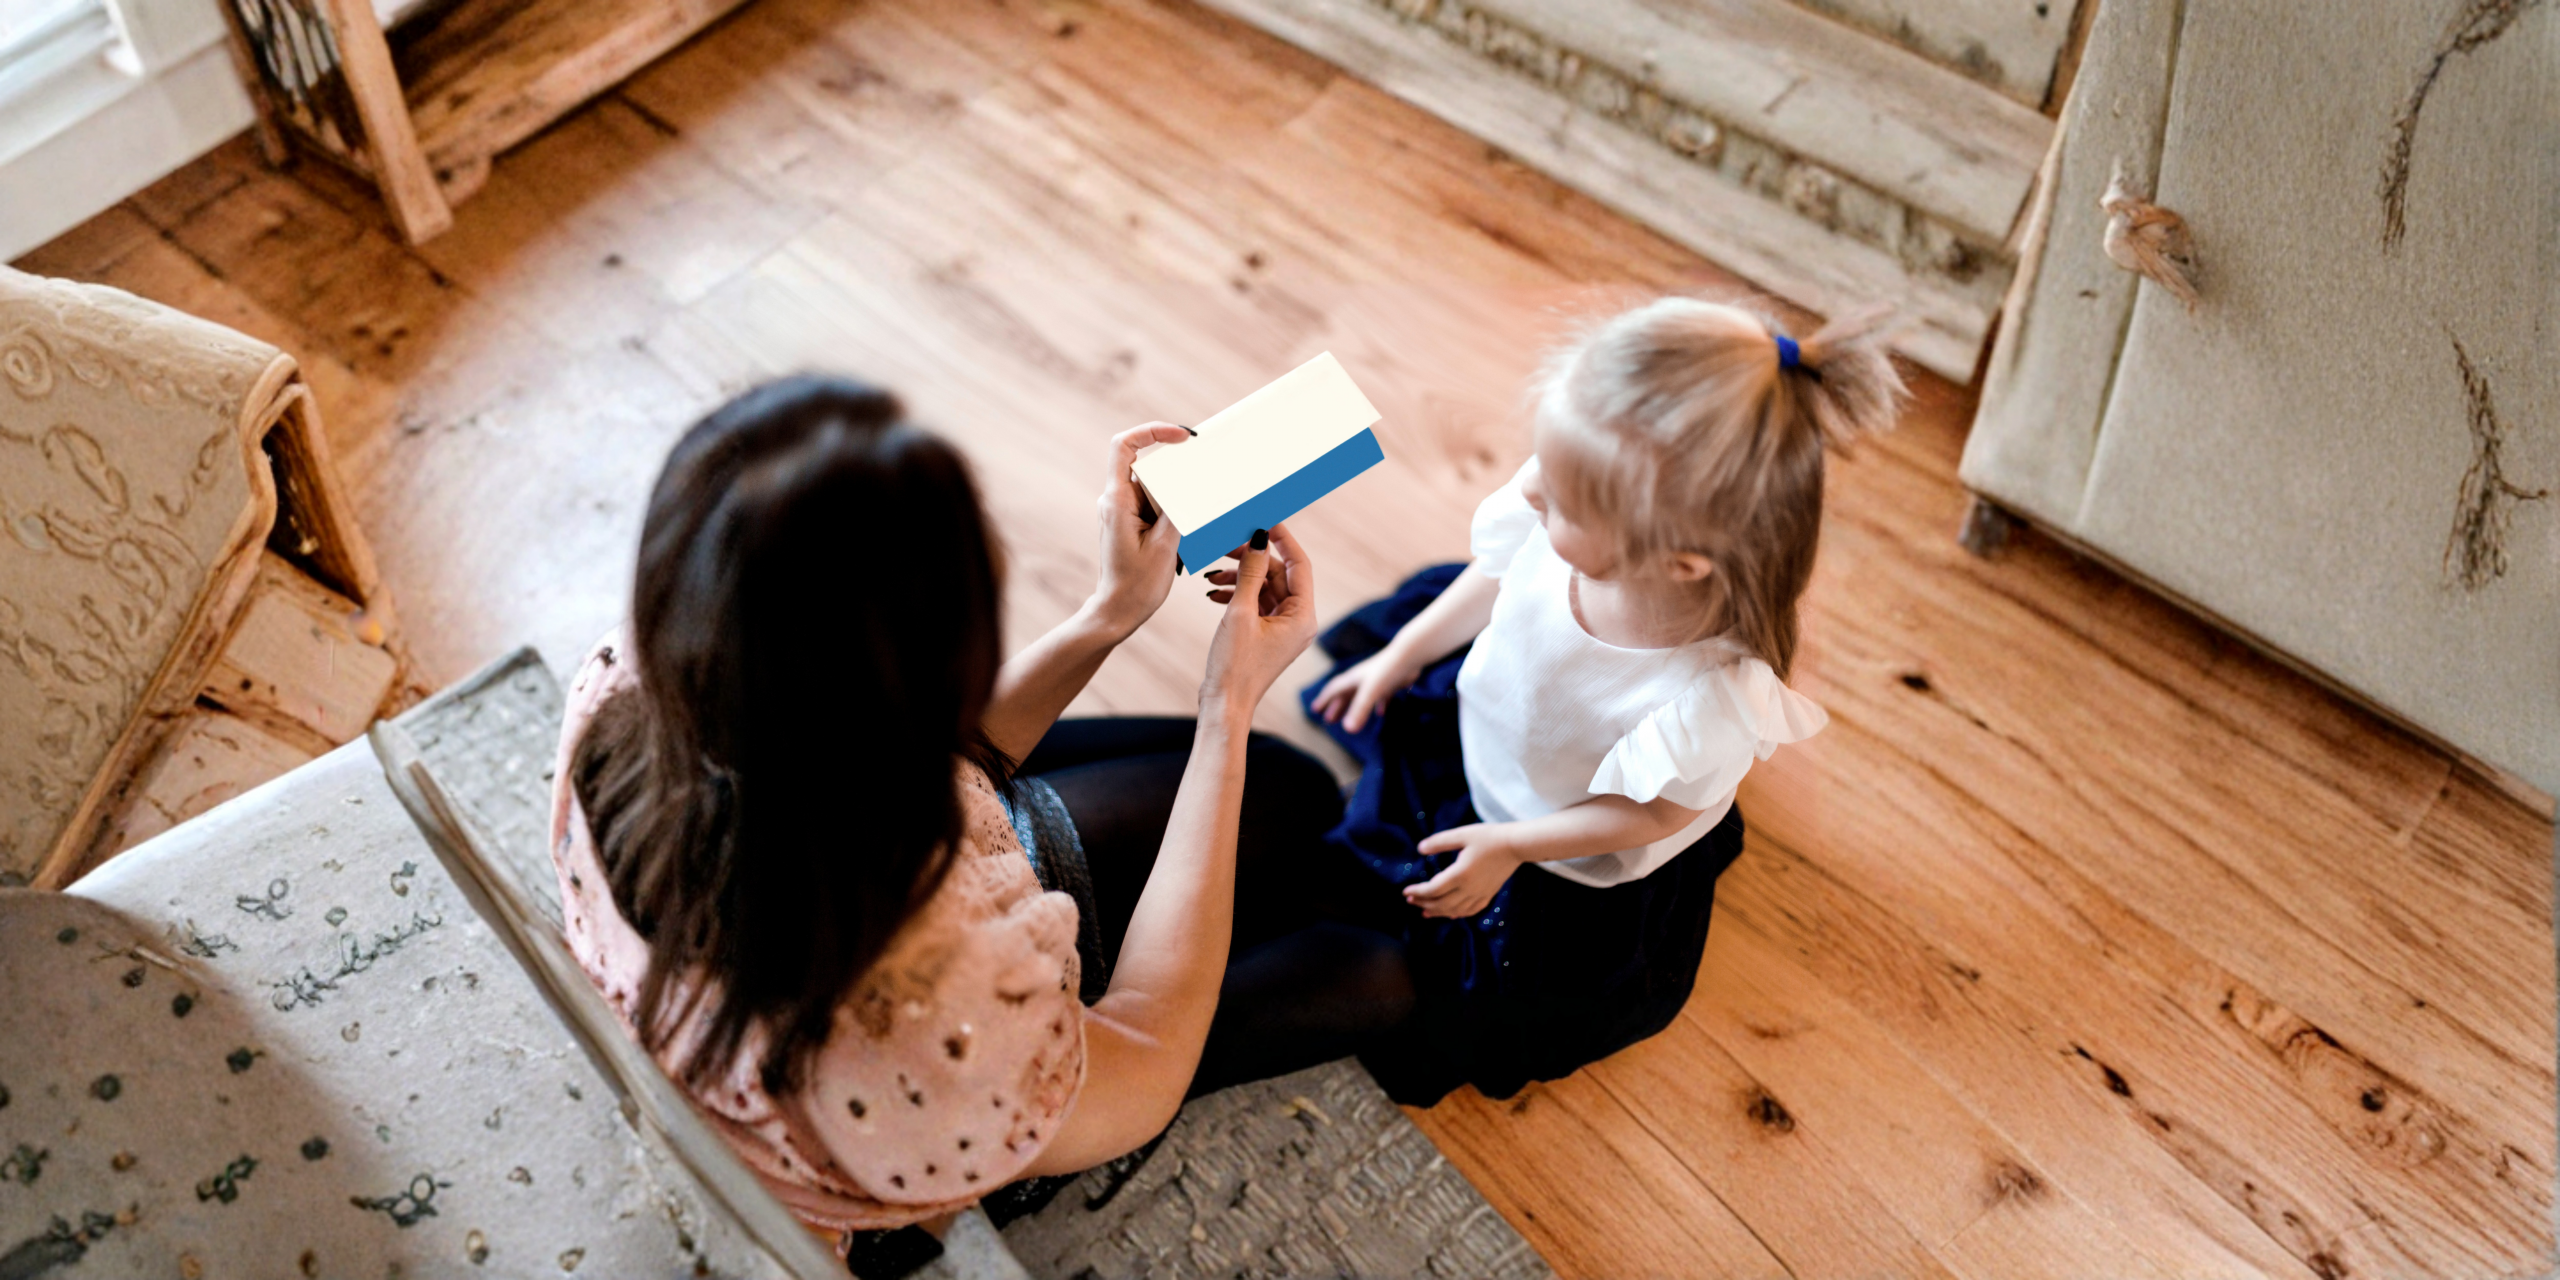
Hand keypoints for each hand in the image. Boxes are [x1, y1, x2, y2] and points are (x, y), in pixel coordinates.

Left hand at [1089, 421, 1192, 636]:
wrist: (1118, 612)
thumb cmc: (1137, 584)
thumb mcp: (1165, 544)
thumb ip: (1177, 506)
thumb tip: (1191, 478)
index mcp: (1117, 500)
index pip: (1124, 446)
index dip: (1152, 431)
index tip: (1182, 436)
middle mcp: (1116, 500)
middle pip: (1148, 467)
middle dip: (1177, 475)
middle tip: (1203, 481)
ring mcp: (1123, 510)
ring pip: (1155, 487)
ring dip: (1177, 498)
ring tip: (1186, 526)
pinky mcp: (1131, 521)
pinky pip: (1155, 503)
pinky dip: (1174, 509)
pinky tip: (1184, 529)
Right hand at [1199, 524, 1318, 719]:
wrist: (1224, 705)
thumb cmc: (1235, 665)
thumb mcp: (1240, 612)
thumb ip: (1250, 571)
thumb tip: (1259, 537)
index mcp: (1303, 616)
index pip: (1299, 564)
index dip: (1281, 538)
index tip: (1262, 518)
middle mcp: (1299, 620)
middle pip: (1278, 573)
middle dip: (1251, 558)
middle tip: (1224, 543)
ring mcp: (1283, 628)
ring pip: (1264, 586)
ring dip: (1239, 576)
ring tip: (1212, 574)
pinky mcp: (1267, 634)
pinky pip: (1256, 602)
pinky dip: (1236, 593)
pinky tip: (1213, 593)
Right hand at [1308, 646, 1423, 733]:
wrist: (1410, 655)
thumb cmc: (1387, 671)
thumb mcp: (1371, 692)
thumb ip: (1360, 710)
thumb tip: (1348, 730)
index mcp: (1353, 678)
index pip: (1334, 689)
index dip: (1324, 700)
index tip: (1315, 710)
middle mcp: (1362, 678)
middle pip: (1345, 694)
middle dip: (1336, 707)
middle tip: (1328, 720)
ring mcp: (1376, 680)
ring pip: (1360, 696)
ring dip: (1353, 707)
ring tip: (1349, 719)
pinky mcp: (1390, 682)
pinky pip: (1380, 696)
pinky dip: (1378, 705)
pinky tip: (1381, 713)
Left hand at [1407, 823, 1521, 918]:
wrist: (1516, 845)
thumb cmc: (1489, 837)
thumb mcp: (1462, 834)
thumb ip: (1440, 842)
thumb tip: (1420, 848)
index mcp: (1461, 874)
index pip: (1433, 889)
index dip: (1418, 892)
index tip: (1405, 892)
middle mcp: (1470, 888)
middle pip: (1441, 903)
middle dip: (1424, 903)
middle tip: (1410, 901)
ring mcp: (1480, 893)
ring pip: (1455, 910)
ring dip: (1438, 912)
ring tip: (1425, 911)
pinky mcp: (1488, 894)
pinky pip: (1470, 910)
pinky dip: (1457, 914)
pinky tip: (1451, 914)